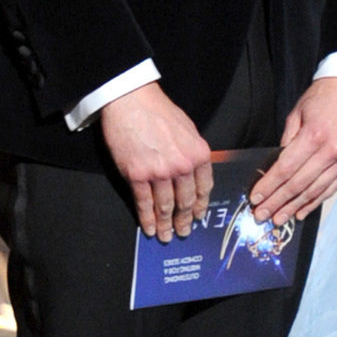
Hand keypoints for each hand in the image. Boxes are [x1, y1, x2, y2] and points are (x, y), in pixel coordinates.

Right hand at [100, 81, 212, 240]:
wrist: (132, 101)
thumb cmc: (160, 111)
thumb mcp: (188, 129)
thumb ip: (193, 153)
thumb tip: (194, 174)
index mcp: (198, 154)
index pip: (204, 188)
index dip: (201, 206)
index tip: (199, 217)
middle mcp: (182, 166)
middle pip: (185, 202)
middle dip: (185, 220)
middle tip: (184, 233)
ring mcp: (159, 172)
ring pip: (165, 207)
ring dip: (166, 225)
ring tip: (166, 236)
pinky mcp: (137, 175)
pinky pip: (144, 203)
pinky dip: (146, 219)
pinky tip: (148, 228)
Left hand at [250, 77, 336, 223]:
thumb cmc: (325, 95)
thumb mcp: (299, 111)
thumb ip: (288, 139)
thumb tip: (278, 165)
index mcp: (314, 135)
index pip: (286, 169)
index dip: (269, 186)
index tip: (256, 199)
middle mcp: (331, 151)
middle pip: (298, 185)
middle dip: (277, 202)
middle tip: (262, 216)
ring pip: (315, 191)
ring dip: (294, 207)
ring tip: (279, 219)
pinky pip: (332, 188)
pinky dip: (315, 202)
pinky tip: (301, 211)